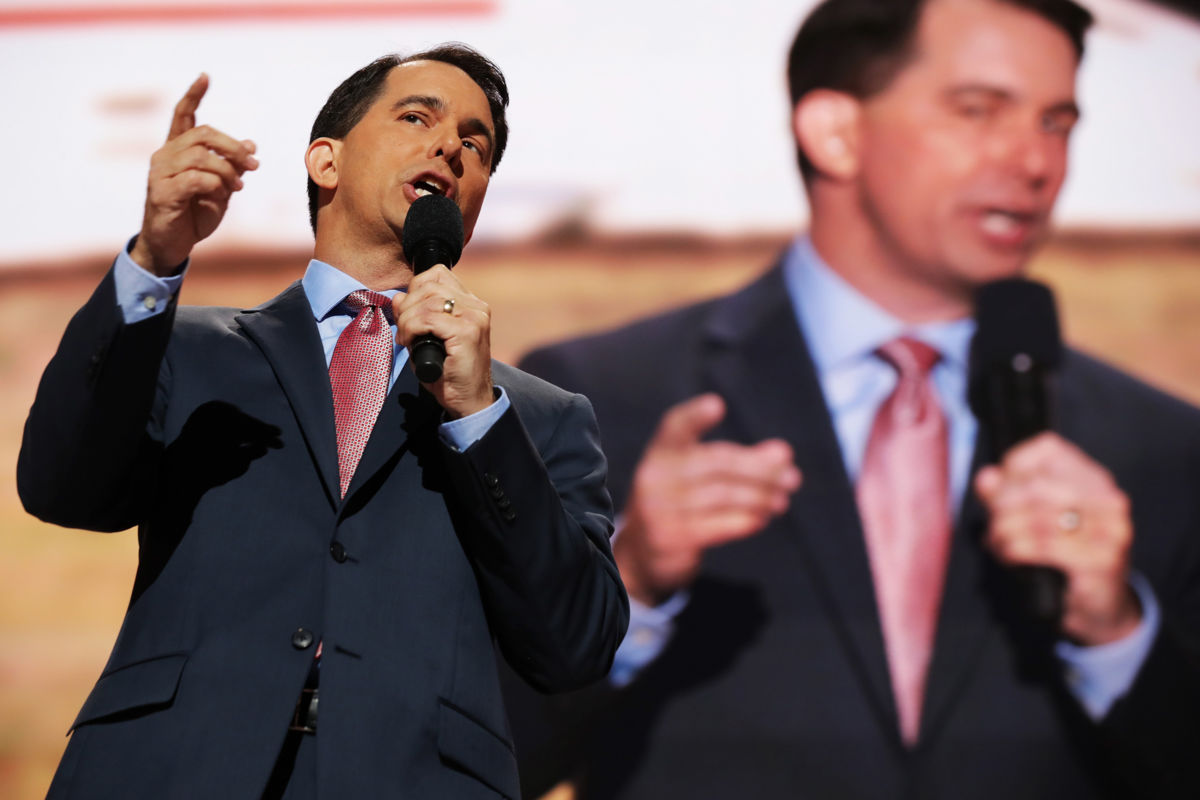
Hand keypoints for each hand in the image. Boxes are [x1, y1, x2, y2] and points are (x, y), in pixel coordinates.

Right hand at [130, 74, 258, 275]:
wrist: (172, 245)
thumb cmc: (194, 215)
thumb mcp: (220, 189)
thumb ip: (232, 167)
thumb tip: (251, 143)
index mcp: (177, 151)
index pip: (183, 115)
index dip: (193, 95)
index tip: (205, 76)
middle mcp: (164, 156)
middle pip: (202, 135)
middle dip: (233, 147)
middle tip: (254, 163)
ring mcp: (160, 174)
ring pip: (200, 156)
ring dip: (227, 170)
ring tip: (239, 186)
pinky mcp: (162, 193)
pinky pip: (195, 178)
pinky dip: (216, 184)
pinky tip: (225, 193)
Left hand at [393, 265, 492, 417]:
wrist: (470, 401)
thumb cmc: (450, 373)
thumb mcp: (428, 338)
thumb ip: (415, 315)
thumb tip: (397, 297)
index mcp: (471, 304)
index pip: (438, 274)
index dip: (415, 289)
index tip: (407, 313)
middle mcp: (476, 307)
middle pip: (430, 284)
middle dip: (407, 305)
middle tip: (402, 329)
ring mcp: (474, 318)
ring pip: (427, 299)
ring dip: (407, 318)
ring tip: (405, 337)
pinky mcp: (467, 332)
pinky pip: (428, 318)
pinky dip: (411, 328)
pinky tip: (409, 341)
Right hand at [615, 393, 802, 605]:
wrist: (642, 555)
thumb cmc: (679, 505)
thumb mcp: (695, 477)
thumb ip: (738, 462)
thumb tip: (782, 453)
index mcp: (661, 452)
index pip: (676, 426)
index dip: (695, 416)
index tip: (717, 404)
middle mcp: (655, 476)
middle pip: (716, 463)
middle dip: (759, 469)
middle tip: (792, 476)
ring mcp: (659, 508)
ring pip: (722, 496)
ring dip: (759, 497)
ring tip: (781, 500)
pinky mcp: (670, 538)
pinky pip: (716, 526)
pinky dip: (745, 520)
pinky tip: (762, 519)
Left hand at [974, 432, 1140, 645]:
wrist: (1099, 609)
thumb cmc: (1062, 558)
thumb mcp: (1032, 519)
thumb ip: (1007, 494)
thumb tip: (986, 477)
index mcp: (1094, 480)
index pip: (1048, 449)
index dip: (1012, 466)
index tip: (996, 490)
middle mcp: (1108, 499)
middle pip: (1036, 485)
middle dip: (1001, 505)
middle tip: (992, 525)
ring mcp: (1110, 530)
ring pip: (1036, 517)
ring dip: (1004, 531)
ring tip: (997, 543)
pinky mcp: (1102, 561)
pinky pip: (1042, 547)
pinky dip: (1014, 550)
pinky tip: (1008, 557)